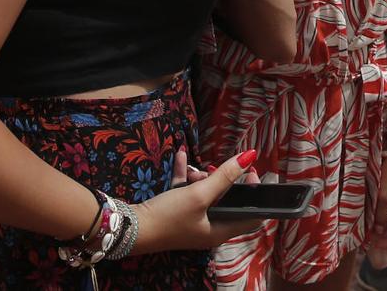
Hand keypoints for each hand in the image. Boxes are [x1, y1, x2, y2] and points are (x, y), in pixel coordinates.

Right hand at [131, 150, 261, 253]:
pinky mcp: (177, 212)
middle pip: (226, 200)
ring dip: (200, 177)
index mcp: (220, 231)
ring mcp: (192, 220)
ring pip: (205, 194)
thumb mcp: (199, 194)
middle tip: (212, 170)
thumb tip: (249, 156)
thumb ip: (224, 176)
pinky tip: (180, 156)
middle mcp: (209, 227)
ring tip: (192, 172)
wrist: (131, 229)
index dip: (254, 193)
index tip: (249, 172)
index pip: (251, 216)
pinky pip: (186, 190)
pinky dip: (185, 175)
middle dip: (221, 181)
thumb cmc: (169, 217)